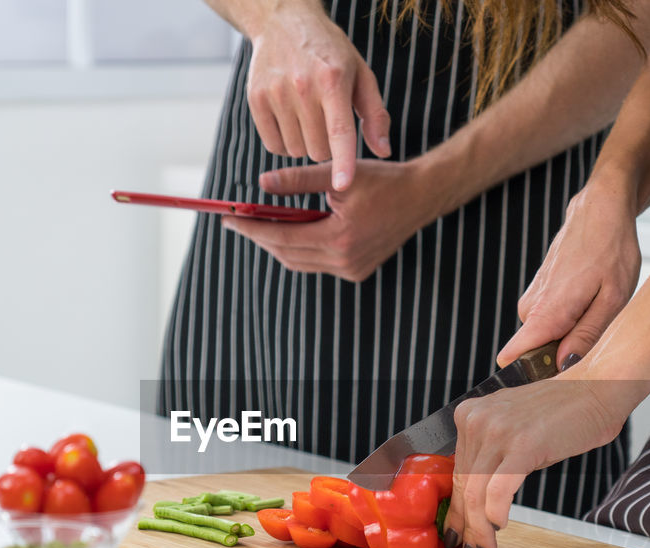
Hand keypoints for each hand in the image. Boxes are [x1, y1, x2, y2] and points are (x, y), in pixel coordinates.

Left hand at [222, 159, 433, 281]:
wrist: (420, 197)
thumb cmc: (382, 180)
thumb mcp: (338, 174)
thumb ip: (298, 179)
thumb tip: (261, 183)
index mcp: (339, 237)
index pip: (281, 236)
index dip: (252, 228)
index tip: (228, 220)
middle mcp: (344, 260)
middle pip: (287, 253)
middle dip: (260, 237)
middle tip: (237, 222)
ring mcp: (351, 270)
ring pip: (300, 262)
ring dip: (278, 245)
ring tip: (259, 226)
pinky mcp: (357, 271)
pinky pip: (317, 264)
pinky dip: (300, 250)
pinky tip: (292, 232)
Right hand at [248, 3, 392, 189]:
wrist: (283, 22)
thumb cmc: (329, 53)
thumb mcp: (361, 74)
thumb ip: (375, 115)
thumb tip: (383, 151)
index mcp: (333, 80)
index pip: (339, 131)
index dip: (343, 161)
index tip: (343, 185)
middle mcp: (302, 87)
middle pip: (318, 151)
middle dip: (326, 147)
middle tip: (326, 122)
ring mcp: (276, 93)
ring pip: (296, 151)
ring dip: (305, 144)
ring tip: (307, 116)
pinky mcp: (255, 99)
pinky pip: (273, 145)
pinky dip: (284, 142)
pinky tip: (290, 120)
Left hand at [442, 373, 628, 547]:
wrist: (597, 389)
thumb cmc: (562, 413)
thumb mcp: (513, 429)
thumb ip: (492, 456)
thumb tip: (478, 500)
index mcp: (470, 415)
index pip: (457, 473)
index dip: (457, 510)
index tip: (457, 534)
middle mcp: (477, 420)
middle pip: (464, 485)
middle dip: (467, 526)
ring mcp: (497, 431)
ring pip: (476, 493)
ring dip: (480, 529)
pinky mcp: (522, 444)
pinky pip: (498, 490)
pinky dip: (496, 513)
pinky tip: (501, 525)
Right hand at [496, 181, 641, 367]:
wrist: (599, 212)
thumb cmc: (611, 250)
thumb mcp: (613, 298)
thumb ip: (587, 335)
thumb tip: (563, 364)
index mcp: (548, 312)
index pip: (514, 355)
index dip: (531, 374)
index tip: (553, 382)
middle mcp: (532, 308)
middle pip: (536, 353)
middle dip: (562, 355)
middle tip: (596, 339)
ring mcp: (531, 300)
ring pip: (544, 338)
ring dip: (568, 336)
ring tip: (595, 313)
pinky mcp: (536, 295)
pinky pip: (546, 324)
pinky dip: (567, 322)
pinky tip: (588, 304)